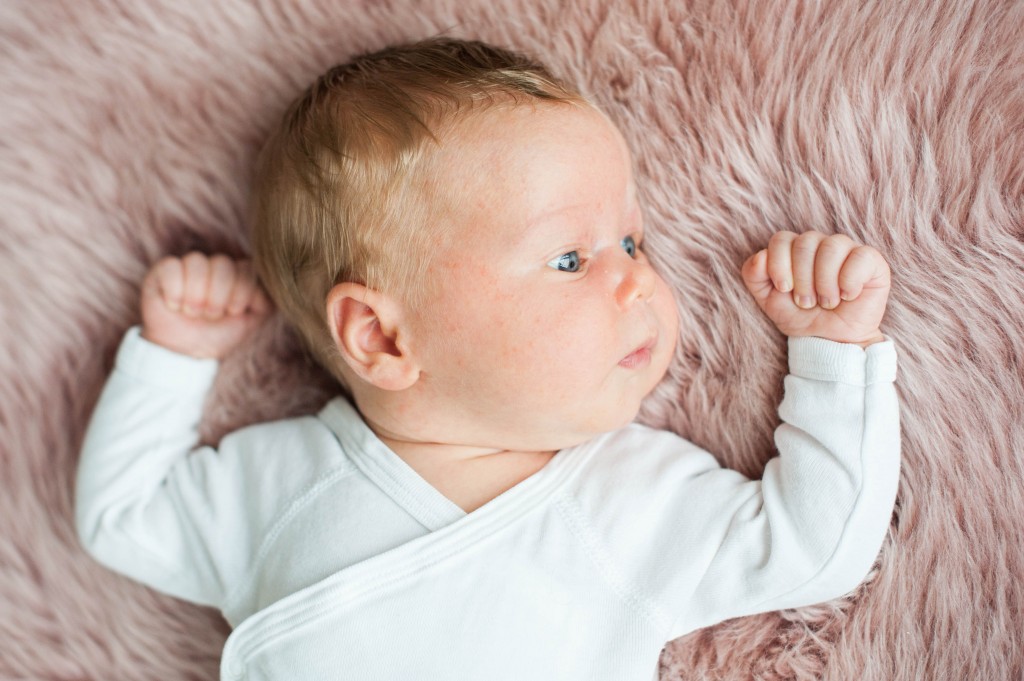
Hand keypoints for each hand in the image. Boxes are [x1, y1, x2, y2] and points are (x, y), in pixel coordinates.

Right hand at [140, 252, 271, 358]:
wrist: (186, 351)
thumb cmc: (220, 334)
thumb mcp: (250, 322)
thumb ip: (266, 302)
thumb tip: (270, 285)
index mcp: (238, 274)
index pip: (247, 267)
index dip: (241, 291)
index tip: (233, 312)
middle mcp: (215, 266)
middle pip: (223, 263)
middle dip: (219, 295)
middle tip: (211, 315)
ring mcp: (189, 266)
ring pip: (197, 261)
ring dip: (196, 294)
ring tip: (192, 312)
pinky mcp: (163, 271)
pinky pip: (171, 266)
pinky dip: (174, 290)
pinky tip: (175, 305)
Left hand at [741, 231, 889, 347]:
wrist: (830, 342)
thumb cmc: (801, 317)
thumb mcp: (769, 300)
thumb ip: (755, 276)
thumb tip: (760, 257)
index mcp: (796, 249)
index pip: (781, 239)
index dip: (779, 264)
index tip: (784, 289)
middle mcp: (821, 244)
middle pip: (805, 242)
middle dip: (802, 279)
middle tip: (807, 303)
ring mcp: (848, 250)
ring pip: (832, 246)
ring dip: (825, 282)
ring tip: (827, 302)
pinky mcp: (872, 261)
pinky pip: (860, 257)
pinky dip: (849, 281)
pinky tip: (848, 296)